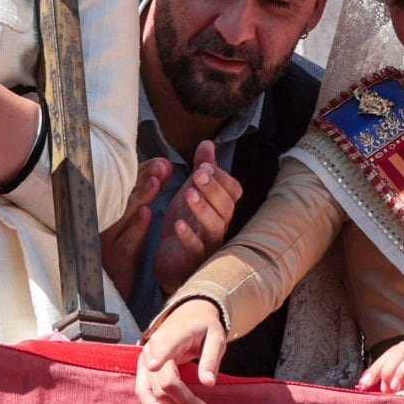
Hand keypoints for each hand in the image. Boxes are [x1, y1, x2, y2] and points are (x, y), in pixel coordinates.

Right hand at [101, 158, 172, 297]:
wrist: (113, 285)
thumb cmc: (123, 243)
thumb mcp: (133, 216)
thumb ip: (147, 190)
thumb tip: (164, 166)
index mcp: (107, 209)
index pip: (124, 185)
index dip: (142, 172)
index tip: (160, 162)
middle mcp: (103, 221)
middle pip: (122, 195)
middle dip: (143, 179)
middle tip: (161, 167)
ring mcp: (108, 240)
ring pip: (123, 214)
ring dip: (140, 197)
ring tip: (156, 183)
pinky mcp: (116, 258)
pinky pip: (126, 240)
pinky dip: (136, 226)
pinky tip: (147, 213)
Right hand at [136, 297, 227, 403]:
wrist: (188, 318)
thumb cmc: (204, 328)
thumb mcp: (216, 337)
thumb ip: (212, 358)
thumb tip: (209, 383)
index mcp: (174, 334)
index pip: (165, 347)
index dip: (160, 357)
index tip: (154, 366)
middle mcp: (153, 347)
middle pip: (165, 381)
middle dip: (184, 401)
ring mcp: (144, 359)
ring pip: (151, 390)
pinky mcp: (142, 369)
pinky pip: (143, 391)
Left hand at [152, 140, 242, 292]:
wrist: (170, 261)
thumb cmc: (186, 225)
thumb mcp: (191, 192)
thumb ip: (202, 170)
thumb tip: (207, 142)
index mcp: (221, 208)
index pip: (233, 191)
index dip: (221, 178)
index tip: (204, 165)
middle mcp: (220, 225)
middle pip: (226, 207)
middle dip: (213, 189)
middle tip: (197, 175)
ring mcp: (208, 244)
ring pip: (214, 226)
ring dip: (202, 209)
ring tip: (188, 194)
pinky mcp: (192, 260)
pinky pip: (195, 249)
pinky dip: (188, 236)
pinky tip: (178, 224)